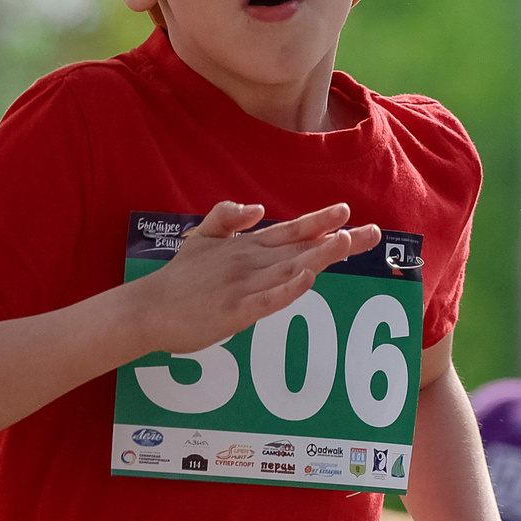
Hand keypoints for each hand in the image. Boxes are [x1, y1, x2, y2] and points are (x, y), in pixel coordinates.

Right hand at [127, 202, 381, 355]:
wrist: (147, 309)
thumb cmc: (177, 280)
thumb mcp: (200, 238)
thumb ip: (227, 218)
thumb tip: (257, 208)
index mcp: (244, 247)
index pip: (289, 231)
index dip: (320, 221)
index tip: (347, 212)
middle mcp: (248, 261)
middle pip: (301, 247)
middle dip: (338, 239)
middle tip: (373, 233)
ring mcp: (242, 286)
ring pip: (289, 268)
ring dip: (319, 255)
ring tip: (347, 243)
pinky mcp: (234, 311)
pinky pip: (266, 299)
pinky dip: (287, 289)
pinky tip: (307, 279)